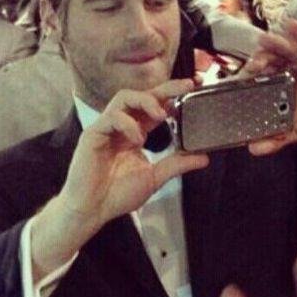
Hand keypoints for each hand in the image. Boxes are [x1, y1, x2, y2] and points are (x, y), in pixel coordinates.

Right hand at [58, 79, 208, 228]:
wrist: (92, 210)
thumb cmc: (117, 194)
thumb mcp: (155, 177)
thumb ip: (177, 164)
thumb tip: (204, 157)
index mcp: (135, 133)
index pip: (155, 107)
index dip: (172, 95)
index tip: (193, 88)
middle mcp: (121, 127)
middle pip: (142, 95)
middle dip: (165, 88)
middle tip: (186, 86)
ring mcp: (106, 128)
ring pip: (124, 98)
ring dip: (146, 101)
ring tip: (161, 115)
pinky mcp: (93, 134)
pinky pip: (111, 117)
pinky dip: (128, 124)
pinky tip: (137, 139)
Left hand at [239, 19, 296, 155]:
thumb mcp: (295, 133)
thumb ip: (275, 141)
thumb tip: (253, 149)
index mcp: (281, 85)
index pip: (263, 75)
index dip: (251, 74)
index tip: (241, 78)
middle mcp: (291, 71)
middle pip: (272, 60)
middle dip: (261, 59)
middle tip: (252, 65)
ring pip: (288, 50)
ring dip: (275, 43)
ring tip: (263, 40)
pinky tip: (291, 25)